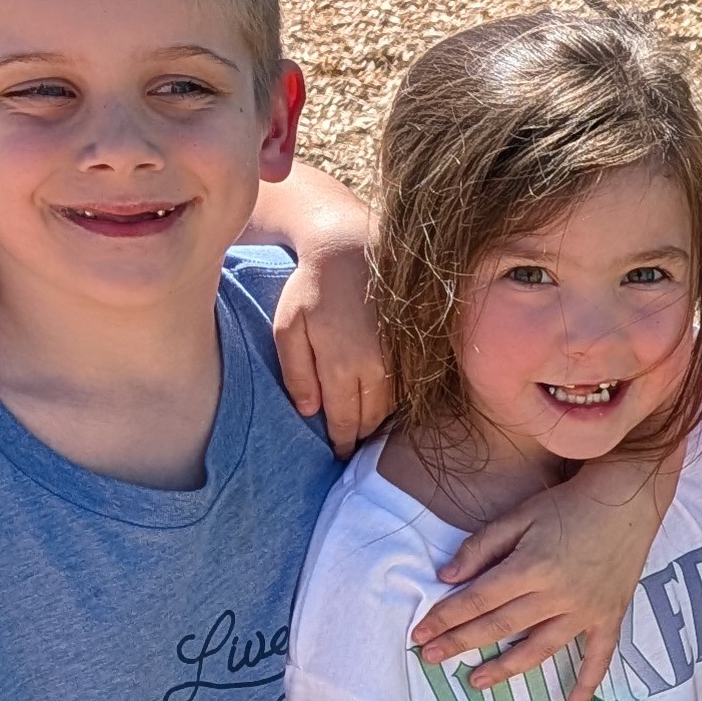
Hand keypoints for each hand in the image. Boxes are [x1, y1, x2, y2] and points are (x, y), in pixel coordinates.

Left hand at [272, 215, 391, 455]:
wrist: (354, 247)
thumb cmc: (313, 286)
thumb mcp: (288, 326)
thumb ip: (296, 372)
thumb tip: (310, 411)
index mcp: (343, 365)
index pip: (345, 420)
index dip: (340, 441)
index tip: (338, 453)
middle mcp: (378, 367)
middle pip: (370, 419)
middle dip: (358, 434)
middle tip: (349, 444)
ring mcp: (400, 356)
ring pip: (392, 406)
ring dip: (377, 420)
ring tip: (364, 426)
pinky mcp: (413, 346)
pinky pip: (405, 386)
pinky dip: (394, 399)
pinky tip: (382, 399)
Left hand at [416, 457, 672, 696]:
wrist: (628, 498)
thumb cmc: (569, 504)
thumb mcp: (519, 514)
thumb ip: (481, 546)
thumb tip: (446, 577)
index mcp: (531, 567)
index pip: (477, 599)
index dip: (445, 618)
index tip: (420, 633)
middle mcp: (557, 595)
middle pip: (500, 627)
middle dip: (461, 644)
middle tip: (430, 659)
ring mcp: (585, 611)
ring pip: (539, 649)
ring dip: (505, 668)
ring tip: (476, 681)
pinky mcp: (608, 617)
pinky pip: (598, 657)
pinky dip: (587, 684)